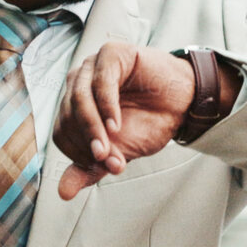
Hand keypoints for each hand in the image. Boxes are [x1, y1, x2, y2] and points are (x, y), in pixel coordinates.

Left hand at [52, 43, 239, 199]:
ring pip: (79, 99)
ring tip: (109, 148)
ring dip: (93, 128)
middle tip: (106, 161)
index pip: (62, 133)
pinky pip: (101, 82)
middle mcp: (78, 84)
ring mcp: (92, 66)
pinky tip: (116, 125)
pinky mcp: (111, 53)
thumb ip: (90, 168)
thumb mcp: (118, 153)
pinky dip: (106, 107)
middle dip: (87, 143)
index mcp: (73, 106)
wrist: (183, 106)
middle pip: (68, 117)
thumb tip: (63, 193)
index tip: (102, 167)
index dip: (78, 154)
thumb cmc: (148, 123)